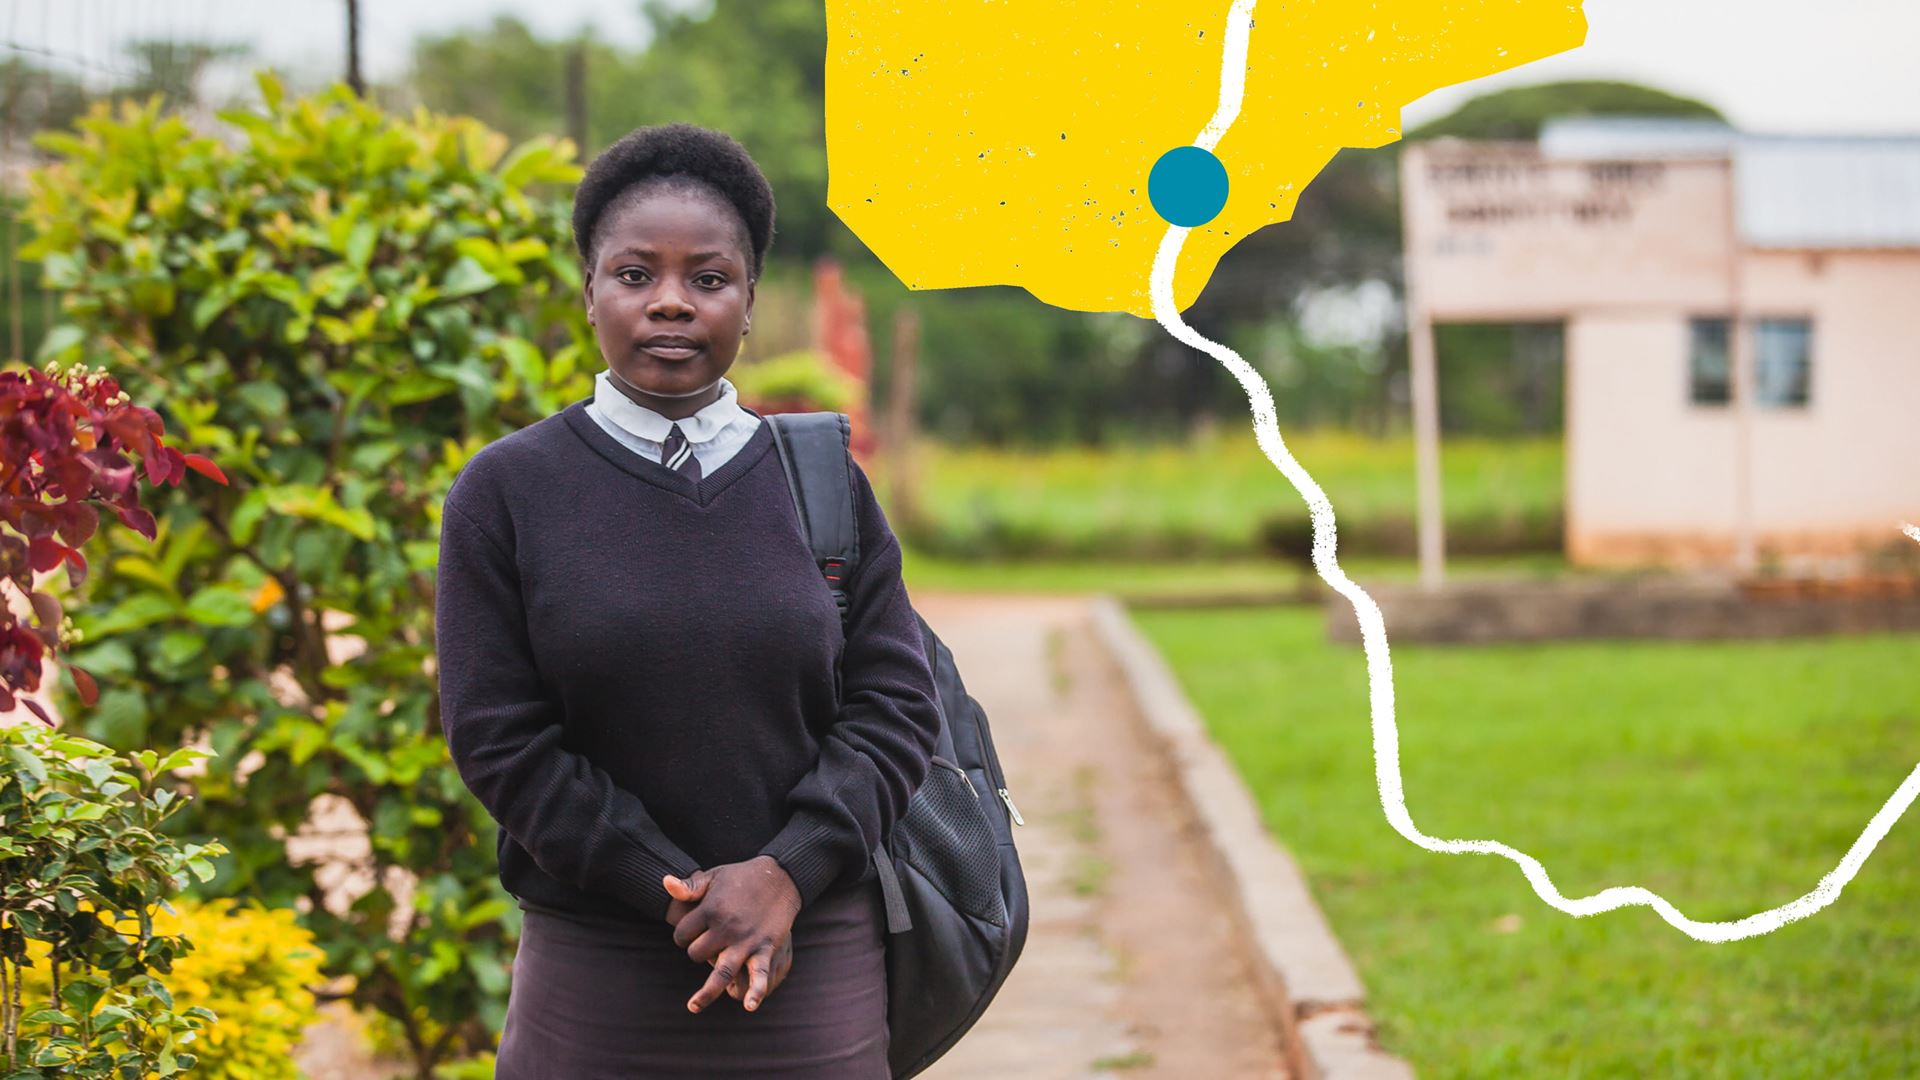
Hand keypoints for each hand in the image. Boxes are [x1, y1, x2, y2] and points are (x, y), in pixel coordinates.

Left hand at [661, 855, 800, 1013]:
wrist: (779, 876)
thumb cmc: (741, 877)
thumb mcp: (714, 877)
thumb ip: (689, 886)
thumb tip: (665, 882)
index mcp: (710, 909)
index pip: (682, 934)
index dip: (682, 935)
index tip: (691, 932)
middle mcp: (726, 927)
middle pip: (697, 954)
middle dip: (696, 953)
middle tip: (705, 946)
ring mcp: (746, 940)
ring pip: (721, 972)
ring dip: (707, 993)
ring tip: (693, 1007)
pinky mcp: (765, 947)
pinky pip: (758, 973)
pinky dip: (755, 990)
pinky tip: (749, 1006)